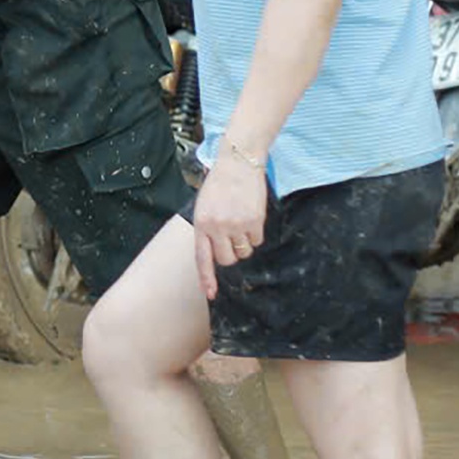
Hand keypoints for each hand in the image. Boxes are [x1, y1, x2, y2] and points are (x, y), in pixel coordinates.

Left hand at [192, 153, 267, 299]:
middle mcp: (216, 227)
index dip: (207, 278)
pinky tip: (250, 216)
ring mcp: (235, 225)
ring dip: (244, 242)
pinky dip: (256, 233)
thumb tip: (215, 253)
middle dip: (231, 254)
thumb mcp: (204, 206)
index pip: (202, 258)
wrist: (238, 163)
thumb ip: (207, 229)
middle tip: (232, 237)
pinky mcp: (254, 222)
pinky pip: (258, 241)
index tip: (211, 294)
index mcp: (200, 223)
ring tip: (240, 220)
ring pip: (244, 251)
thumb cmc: (220, 185)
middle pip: (226, 260)